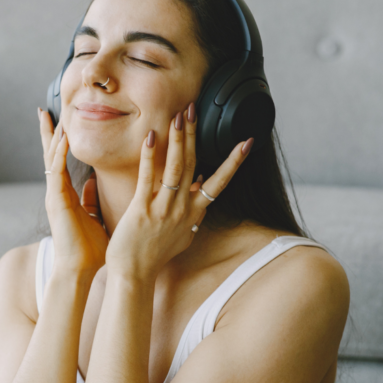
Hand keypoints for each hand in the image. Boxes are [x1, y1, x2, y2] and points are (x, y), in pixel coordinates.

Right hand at [39, 108, 108, 275]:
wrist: (78, 270)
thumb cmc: (89, 250)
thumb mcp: (94, 219)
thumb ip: (90, 201)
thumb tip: (93, 183)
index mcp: (66, 196)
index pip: (61, 163)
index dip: (59, 142)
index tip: (59, 123)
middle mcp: (57, 193)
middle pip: (51, 156)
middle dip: (48, 133)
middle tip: (44, 111)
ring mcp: (54, 196)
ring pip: (51, 160)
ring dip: (52, 138)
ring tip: (49, 116)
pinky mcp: (56, 202)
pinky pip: (56, 173)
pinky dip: (59, 155)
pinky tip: (62, 139)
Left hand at [106, 102, 253, 280]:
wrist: (135, 274)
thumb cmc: (155, 255)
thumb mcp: (183, 234)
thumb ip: (193, 213)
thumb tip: (201, 191)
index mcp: (194, 214)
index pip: (219, 182)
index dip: (233, 162)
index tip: (247, 142)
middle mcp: (183, 209)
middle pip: (194, 165)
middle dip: (195, 135)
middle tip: (194, 108)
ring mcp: (164, 209)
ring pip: (176, 168)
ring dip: (178, 139)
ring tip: (180, 115)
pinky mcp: (142, 210)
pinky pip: (148, 178)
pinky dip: (151, 157)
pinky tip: (151, 137)